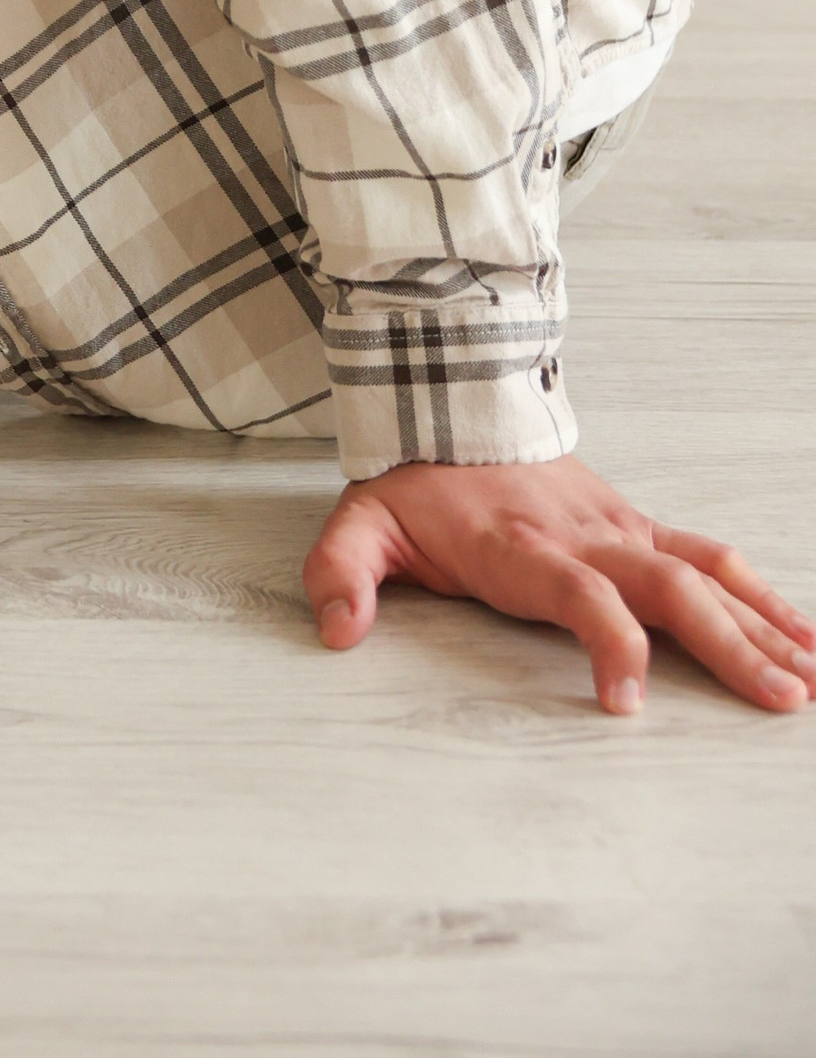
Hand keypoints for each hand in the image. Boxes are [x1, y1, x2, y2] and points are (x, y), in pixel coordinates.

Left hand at [304, 456, 815, 713]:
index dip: (606, 642)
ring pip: (705, 572)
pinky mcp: (639, 527)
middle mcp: (585, 535)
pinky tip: (803, 637)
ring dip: (762, 625)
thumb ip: (343, 573)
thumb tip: (337, 629)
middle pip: (668, 588)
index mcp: (521, 545)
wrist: (449, 403)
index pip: (578, 594)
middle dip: (727, 646)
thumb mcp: (360, 522)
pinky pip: (710, 558)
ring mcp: (620, 528)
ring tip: (810, 682)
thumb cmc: (415, 481)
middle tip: (778, 704)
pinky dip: (762, 596)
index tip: (625, 701)